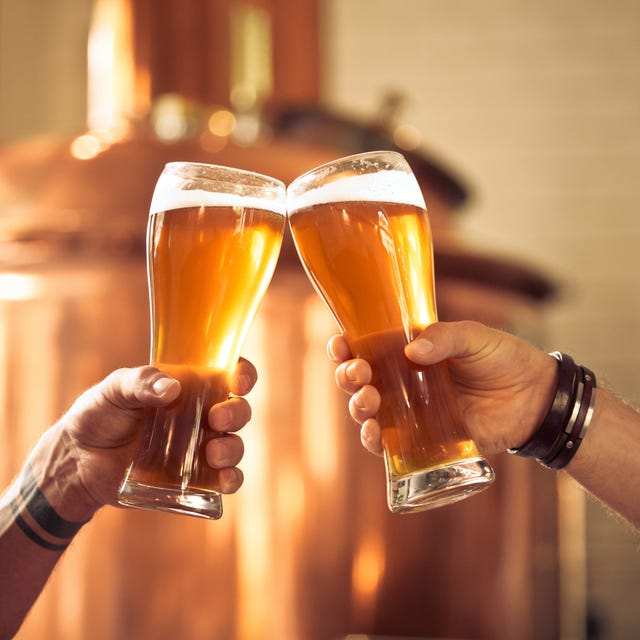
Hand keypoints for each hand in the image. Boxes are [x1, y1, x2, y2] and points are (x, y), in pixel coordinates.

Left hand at [40, 360, 256, 517]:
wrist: (78, 463)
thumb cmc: (98, 415)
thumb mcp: (114, 389)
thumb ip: (141, 382)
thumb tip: (172, 388)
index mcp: (189, 386)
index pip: (228, 373)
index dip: (243, 374)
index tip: (238, 380)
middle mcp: (201, 415)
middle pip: (238, 409)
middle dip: (236, 412)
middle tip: (216, 418)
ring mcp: (199, 448)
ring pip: (234, 445)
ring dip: (232, 448)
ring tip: (211, 453)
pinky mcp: (194, 479)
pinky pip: (224, 480)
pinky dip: (231, 480)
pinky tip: (223, 480)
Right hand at [328, 321, 557, 455]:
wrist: (535, 397)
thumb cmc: (503, 359)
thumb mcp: (475, 337)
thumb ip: (444, 337)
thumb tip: (411, 349)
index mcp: (407, 352)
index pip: (365, 347)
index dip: (345, 347)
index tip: (342, 344)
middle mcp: (401, 382)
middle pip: (357, 382)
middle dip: (348, 377)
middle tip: (360, 373)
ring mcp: (410, 412)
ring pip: (366, 413)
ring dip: (357, 408)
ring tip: (369, 401)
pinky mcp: (423, 440)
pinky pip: (388, 445)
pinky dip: (374, 441)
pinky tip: (375, 434)